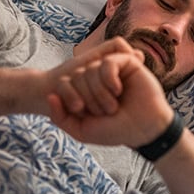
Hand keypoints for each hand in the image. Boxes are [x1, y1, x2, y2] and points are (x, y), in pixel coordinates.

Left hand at [46, 39, 172, 146]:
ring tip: (113, 104)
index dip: (69, 98)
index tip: (83, 112)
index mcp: (84, 92)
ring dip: (100, 92)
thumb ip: (60, 117)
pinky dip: (109, 78)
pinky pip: (107, 62)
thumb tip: (50, 96)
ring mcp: (112, 70)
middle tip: (104, 111)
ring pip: (91, 69)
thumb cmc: (115, 131)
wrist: (144, 130)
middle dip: (88, 98)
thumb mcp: (81, 130)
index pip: (64, 84)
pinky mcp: (127, 63)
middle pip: (77, 76)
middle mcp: (96, 79)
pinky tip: (118, 90)